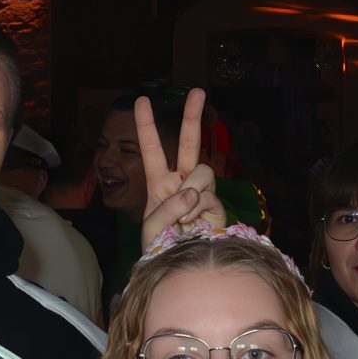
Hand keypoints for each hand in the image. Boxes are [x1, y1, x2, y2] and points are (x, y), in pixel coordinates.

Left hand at [138, 88, 225, 245]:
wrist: (183, 267)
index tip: (141, 100)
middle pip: (189, 142)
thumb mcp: (153, 226)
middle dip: (192, 116)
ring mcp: (201, 192)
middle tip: (198, 91)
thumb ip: (169, 207)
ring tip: (183, 216)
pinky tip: (191, 224)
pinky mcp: (216, 205)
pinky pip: (207, 195)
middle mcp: (182, 182)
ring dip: (190, 191)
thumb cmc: (162, 247)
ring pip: (202, 171)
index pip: (152, 148)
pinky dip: (197, 209)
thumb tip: (192, 193)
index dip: (146, 125)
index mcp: (159, 183)